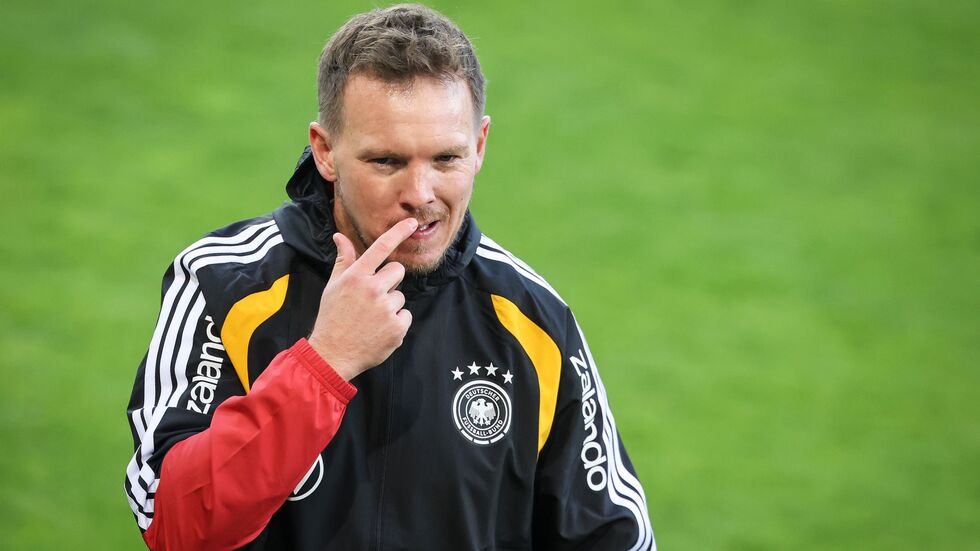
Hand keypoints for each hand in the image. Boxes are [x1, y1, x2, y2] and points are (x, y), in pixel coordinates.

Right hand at [307, 218, 418, 380]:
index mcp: (356, 277)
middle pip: (398, 271)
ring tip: (371, 318)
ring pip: (401, 296)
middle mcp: (373, 289)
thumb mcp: (333, 286)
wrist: (332, 354)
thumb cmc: (332, 317)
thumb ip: (344, 260)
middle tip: (373, 297)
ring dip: (391, 305)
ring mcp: (386, 309)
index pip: (381, 247)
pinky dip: (396, 323)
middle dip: (390, 281)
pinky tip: (379, 330)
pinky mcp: (397, 328)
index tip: (412, 222)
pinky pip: (406, 315)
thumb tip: (340, 236)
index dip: (398, 232)